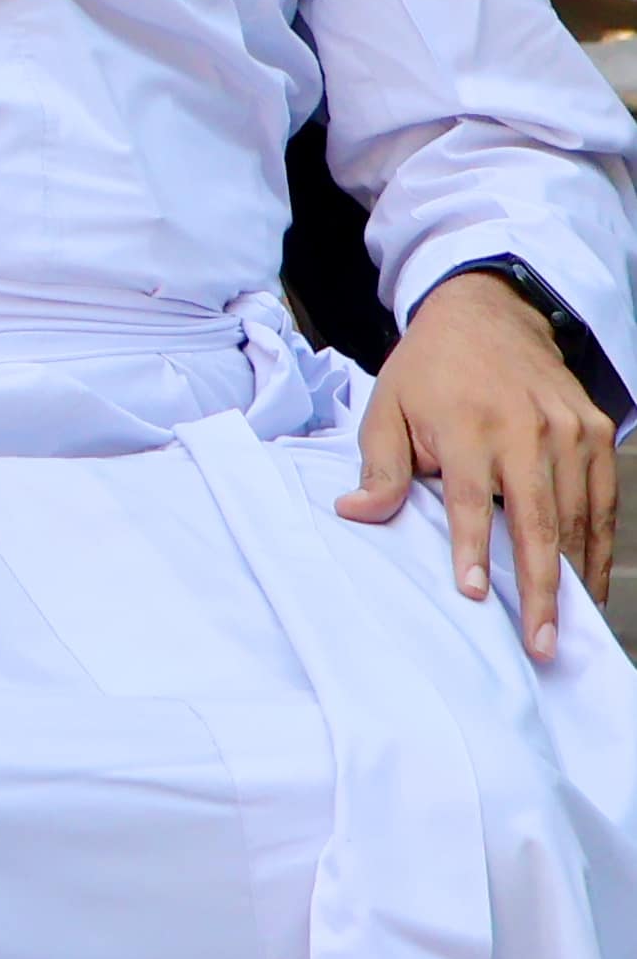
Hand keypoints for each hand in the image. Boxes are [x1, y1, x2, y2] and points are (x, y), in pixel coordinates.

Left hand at [349, 273, 619, 656]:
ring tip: (562, 628)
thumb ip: (380, 466)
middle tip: (540, 643)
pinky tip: (585, 582)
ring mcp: (568, 431)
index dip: (469, 549)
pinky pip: (602, 501)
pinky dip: (596, 545)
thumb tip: (356, 514)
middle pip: (537, 522)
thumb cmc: (429, 370)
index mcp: (467, 425)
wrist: (488, 315)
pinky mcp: (596, 432)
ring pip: (577, 520)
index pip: (469, 500)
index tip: (471, 594)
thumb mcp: (387, 407)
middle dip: (538, 589)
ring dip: (572, 578)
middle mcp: (525, 430)